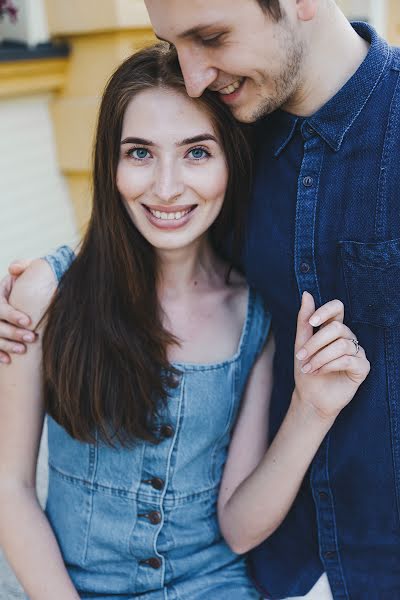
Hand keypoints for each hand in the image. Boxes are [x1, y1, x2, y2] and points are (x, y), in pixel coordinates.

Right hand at [0, 259, 34, 363]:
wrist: (16, 296)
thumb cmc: (21, 285)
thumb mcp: (20, 274)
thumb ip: (22, 267)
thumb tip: (14, 269)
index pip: (0, 307)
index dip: (13, 315)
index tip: (28, 321)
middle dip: (13, 332)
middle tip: (31, 337)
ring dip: (6, 345)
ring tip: (22, 350)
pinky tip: (8, 360)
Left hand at [293, 292, 369, 420]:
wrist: (310, 398)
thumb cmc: (306, 370)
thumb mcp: (301, 343)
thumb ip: (304, 320)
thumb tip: (307, 294)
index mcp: (334, 329)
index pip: (338, 308)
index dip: (326, 311)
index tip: (311, 323)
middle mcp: (348, 338)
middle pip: (337, 328)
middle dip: (315, 342)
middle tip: (301, 356)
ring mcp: (357, 352)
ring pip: (341, 345)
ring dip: (320, 357)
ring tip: (308, 368)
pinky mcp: (362, 367)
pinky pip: (348, 359)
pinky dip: (329, 365)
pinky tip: (320, 372)